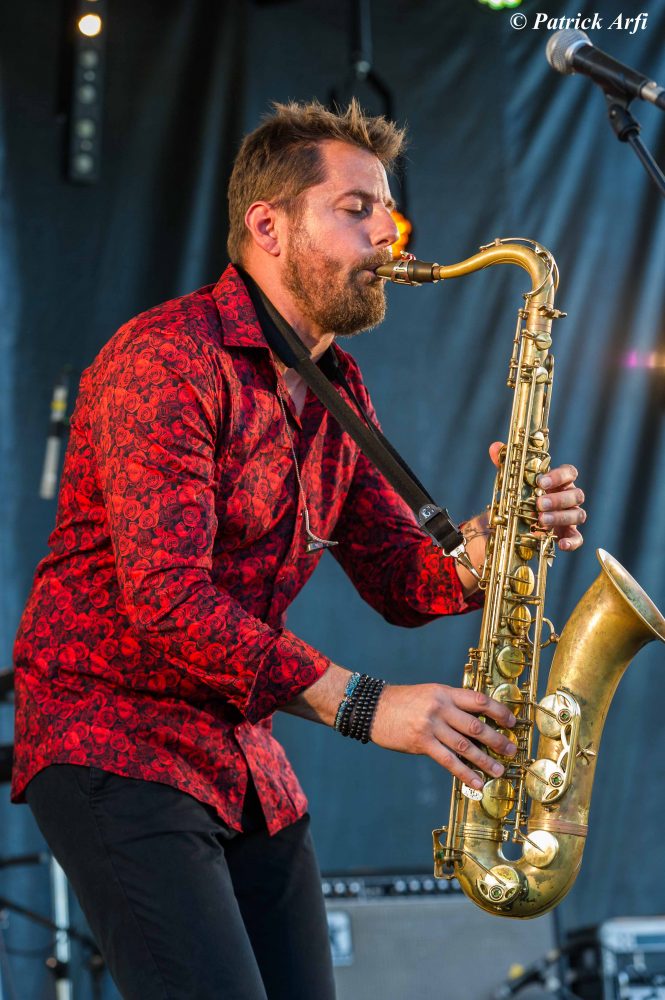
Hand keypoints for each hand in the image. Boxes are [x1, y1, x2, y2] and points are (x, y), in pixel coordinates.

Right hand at [371, 683, 516, 789]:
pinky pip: (448, 761)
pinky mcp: (421, 742)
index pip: (479, 700)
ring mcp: (431, 725)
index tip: (512, 722)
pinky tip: (476, 781)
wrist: (373, 708)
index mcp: (445, 693)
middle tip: (511, 750)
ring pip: (465, 746)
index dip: (499, 711)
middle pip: (476, 725)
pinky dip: (465, 773)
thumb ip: (451, 704)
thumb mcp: (430, 694)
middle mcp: (440, 708)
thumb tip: (476, 721)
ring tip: (499, 770)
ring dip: (485, 760)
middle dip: (497, 739)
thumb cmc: (403, 702)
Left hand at [489, 441, 585, 551]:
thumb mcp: (511, 483)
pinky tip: (561, 544)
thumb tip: (495, 447)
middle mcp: (568, 498)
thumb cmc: (520, 498)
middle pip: (576, 495)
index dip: (559, 476)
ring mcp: (570, 517)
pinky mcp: (568, 534)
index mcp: (559, 482)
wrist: (514, 524)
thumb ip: (505, 465)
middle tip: (539, 504)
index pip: (570, 473)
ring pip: (578, 514)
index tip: (542, 481)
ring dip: (561, 517)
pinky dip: (573, 541)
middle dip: (558, 499)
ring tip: (541, 520)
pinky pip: (577, 538)